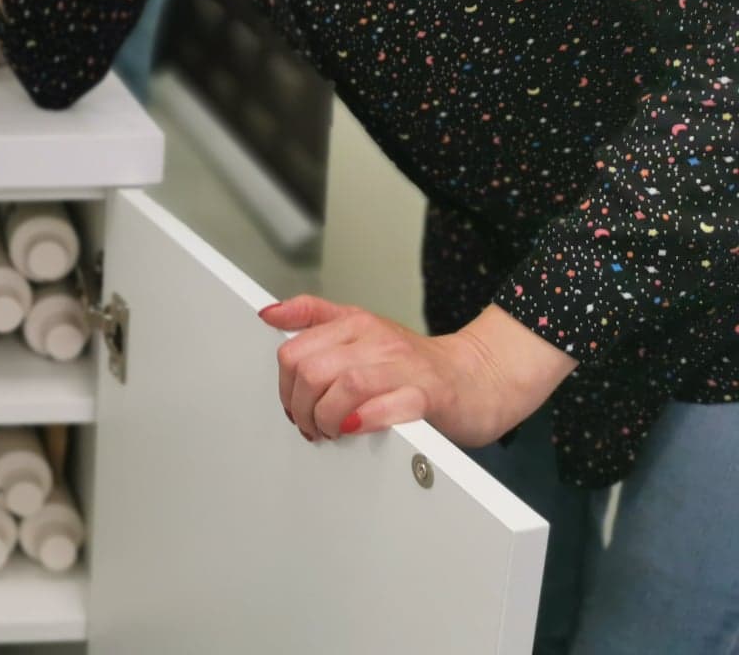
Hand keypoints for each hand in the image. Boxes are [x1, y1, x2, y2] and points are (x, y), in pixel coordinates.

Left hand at [259, 296, 577, 447]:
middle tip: (311, 426)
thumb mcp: (360, 329)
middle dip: (301, 407)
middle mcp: (377, 340)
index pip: (294, 350)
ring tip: (331, 432)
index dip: (285, 386)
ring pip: (344, 386)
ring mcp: (403, 366)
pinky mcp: (429, 394)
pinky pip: (388, 405)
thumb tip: (269, 314)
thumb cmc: (415, 363)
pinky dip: (364, 420)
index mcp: (355, 324)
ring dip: (326, 418)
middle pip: (312, 371)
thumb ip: (313, 317)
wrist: (477, 378)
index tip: (293, 405)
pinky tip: (355, 428)